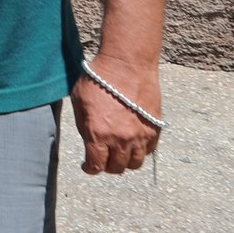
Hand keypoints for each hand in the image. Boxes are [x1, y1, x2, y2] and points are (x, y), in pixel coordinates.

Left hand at [69, 57, 161, 174]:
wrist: (126, 63)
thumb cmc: (98, 78)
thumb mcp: (79, 102)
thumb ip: (84, 126)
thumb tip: (89, 141)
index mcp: (98, 134)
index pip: (96, 166)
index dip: (90, 169)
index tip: (88, 166)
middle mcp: (121, 139)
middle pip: (117, 167)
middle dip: (107, 165)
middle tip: (104, 157)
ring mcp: (140, 135)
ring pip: (135, 163)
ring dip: (126, 161)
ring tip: (120, 151)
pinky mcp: (155, 128)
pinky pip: (149, 150)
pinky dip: (141, 151)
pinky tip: (134, 142)